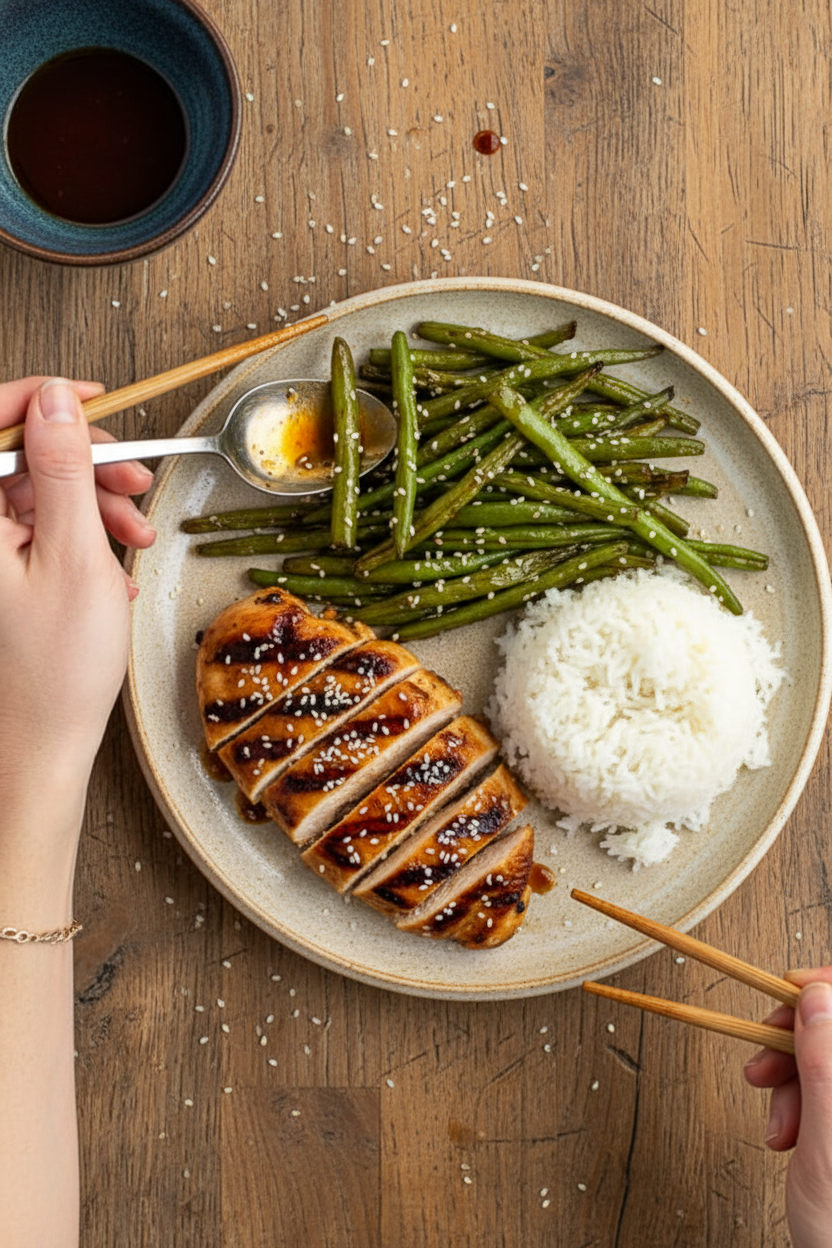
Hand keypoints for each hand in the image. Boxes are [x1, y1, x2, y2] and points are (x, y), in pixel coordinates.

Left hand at [0, 377, 156, 800]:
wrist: (41, 742)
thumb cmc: (55, 668)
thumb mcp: (74, 556)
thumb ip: (65, 471)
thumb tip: (56, 402)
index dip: (40, 399)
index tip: (90, 399)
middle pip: (21, 457)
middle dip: (84, 462)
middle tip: (133, 479)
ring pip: (37, 492)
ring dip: (93, 503)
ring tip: (135, 533)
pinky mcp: (0, 570)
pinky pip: (39, 528)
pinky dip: (81, 535)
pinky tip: (113, 564)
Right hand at [744, 969, 831, 1247]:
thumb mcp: (831, 1142)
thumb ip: (827, 1063)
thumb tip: (818, 996)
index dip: (823, 988)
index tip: (787, 991)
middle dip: (794, 1042)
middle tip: (762, 1062)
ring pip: (826, 1060)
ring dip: (790, 1080)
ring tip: (777, 1118)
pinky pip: (822, 1091)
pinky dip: (797, 1105)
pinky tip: (788, 1133)